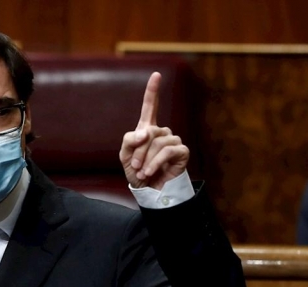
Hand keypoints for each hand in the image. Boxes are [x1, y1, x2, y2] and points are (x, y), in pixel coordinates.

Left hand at [120, 72, 189, 189]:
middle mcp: (162, 132)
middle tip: (135, 167)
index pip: (151, 106)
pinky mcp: (181, 152)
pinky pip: (168, 151)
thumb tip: (146, 132)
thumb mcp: (125, 156)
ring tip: (143, 172)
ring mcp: (173, 140)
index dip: (153, 90)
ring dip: (147, 159)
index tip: (156, 74)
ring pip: (158, 142)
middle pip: (149, 132)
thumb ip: (130, 141)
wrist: (150, 191)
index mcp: (148, 129)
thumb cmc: (138, 173)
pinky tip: (151, 173)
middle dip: (139, 151)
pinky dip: (156, 162)